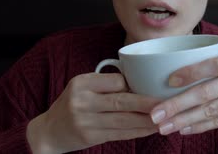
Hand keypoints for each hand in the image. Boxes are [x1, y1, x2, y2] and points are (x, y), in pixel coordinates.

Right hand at [27, 73, 160, 153]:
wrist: (49, 131)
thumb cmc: (73, 105)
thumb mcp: (82, 87)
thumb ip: (106, 85)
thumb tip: (141, 84)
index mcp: (82, 82)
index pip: (116, 80)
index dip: (134, 85)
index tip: (150, 87)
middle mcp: (82, 100)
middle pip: (122, 101)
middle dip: (148, 103)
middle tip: (167, 103)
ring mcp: (85, 120)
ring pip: (124, 120)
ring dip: (147, 120)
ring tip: (164, 118)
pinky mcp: (90, 137)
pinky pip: (120, 134)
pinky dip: (138, 131)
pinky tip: (150, 129)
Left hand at [149, 50, 217, 135]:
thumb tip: (184, 67)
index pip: (212, 65)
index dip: (190, 73)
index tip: (168, 81)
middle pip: (206, 93)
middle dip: (178, 104)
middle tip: (156, 112)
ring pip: (211, 111)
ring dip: (185, 120)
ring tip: (164, 126)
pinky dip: (202, 126)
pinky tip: (185, 129)